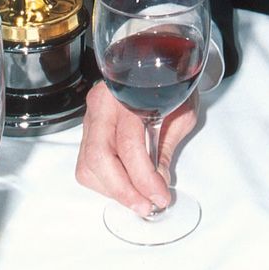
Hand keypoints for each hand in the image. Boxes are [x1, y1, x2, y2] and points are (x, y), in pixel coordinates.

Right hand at [74, 81, 196, 216]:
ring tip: (138, 199)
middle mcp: (101, 104)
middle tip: (145, 205)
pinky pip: (87, 165)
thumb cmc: (171, 84)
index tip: (159, 195)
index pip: (129, 144)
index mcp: (126, 94)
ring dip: (113, 190)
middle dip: (123, 190)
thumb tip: (159, 181)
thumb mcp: (181, 111)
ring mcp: (90, 118)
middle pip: (99, 158)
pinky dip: (105, 183)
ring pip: (88, 165)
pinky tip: (125, 186)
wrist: (156, 64)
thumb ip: (167, 146)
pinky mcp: (88, 131)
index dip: (144, 177)